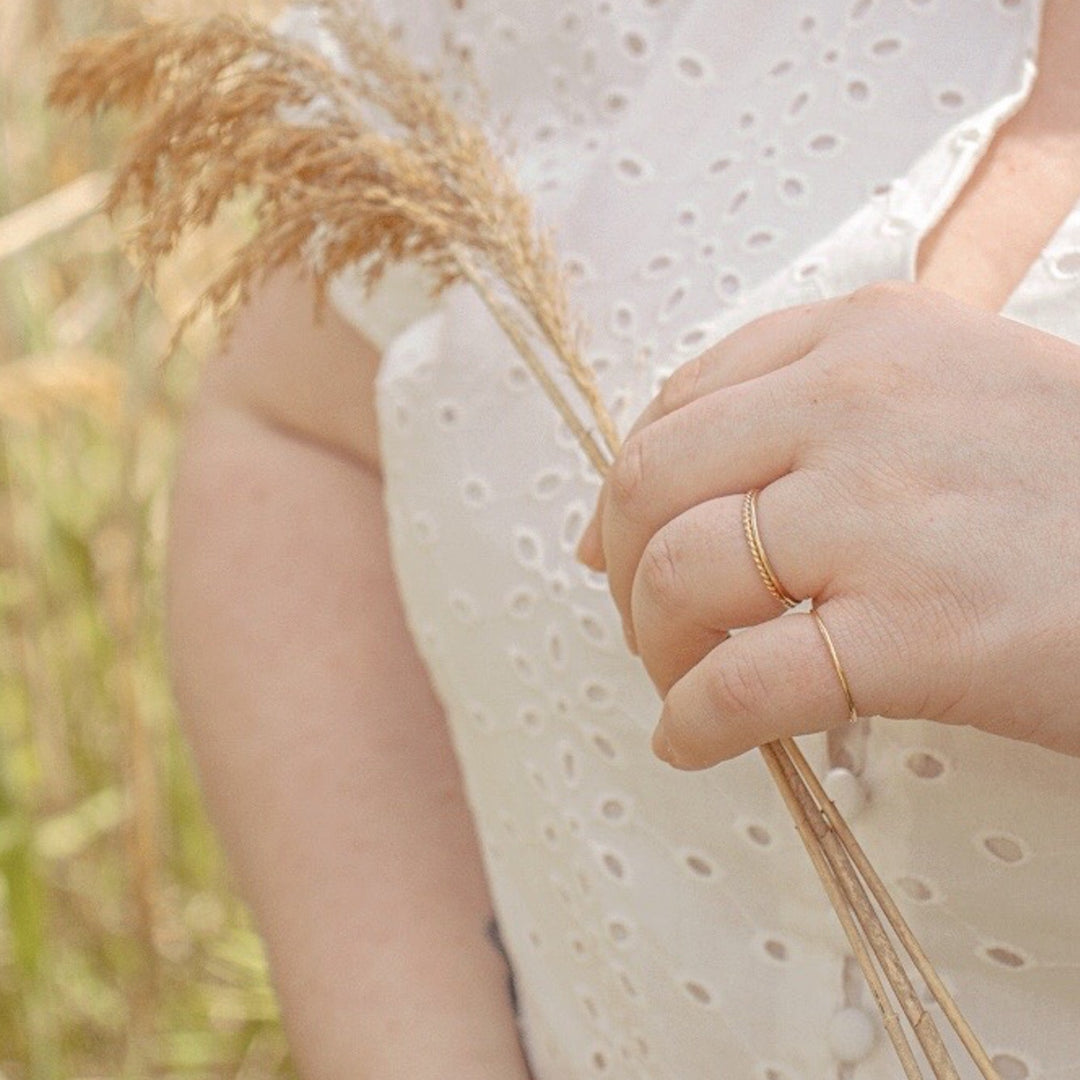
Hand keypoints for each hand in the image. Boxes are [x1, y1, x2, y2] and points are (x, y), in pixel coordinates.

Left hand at [577, 282, 1079, 767]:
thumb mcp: (963, 392)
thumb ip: (835, 411)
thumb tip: (703, 484)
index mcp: (869, 336)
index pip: (683, 401)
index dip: (629, 485)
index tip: (615, 542)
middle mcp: (857, 405)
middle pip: (654, 482)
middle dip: (625, 566)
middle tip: (647, 623)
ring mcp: (880, 516)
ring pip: (676, 576)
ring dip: (655, 647)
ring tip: (682, 681)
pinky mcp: (914, 633)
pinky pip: (738, 685)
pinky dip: (693, 723)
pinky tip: (693, 742)